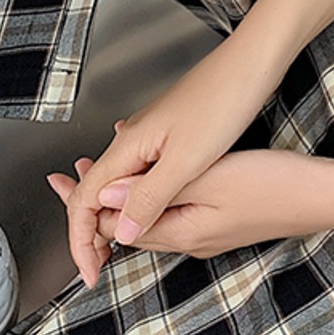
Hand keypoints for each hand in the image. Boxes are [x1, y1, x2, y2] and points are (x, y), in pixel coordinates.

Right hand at [45, 33, 287, 286]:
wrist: (251, 62)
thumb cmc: (224, 102)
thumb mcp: (187, 160)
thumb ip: (149, 197)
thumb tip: (120, 233)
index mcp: (131, 146)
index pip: (86, 200)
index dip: (82, 240)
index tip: (90, 272)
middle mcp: (134, 138)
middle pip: (96, 191)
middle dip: (90, 230)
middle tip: (92, 264)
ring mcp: (152, 132)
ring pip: (118, 179)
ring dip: (108, 210)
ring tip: (100, 237)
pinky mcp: (171, 130)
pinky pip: (139, 168)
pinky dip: (131, 190)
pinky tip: (135, 192)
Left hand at [51, 148, 333, 259]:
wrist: (324, 197)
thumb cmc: (273, 184)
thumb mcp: (209, 179)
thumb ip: (154, 190)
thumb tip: (104, 199)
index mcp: (179, 232)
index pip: (115, 224)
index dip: (82, 202)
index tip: (58, 180)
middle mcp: (188, 240)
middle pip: (127, 224)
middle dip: (94, 201)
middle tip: (63, 180)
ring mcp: (207, 233)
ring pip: (149, 217)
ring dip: (120, 196)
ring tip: (97, 175)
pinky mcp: (222, 221)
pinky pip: (171, 210)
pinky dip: (148, 193)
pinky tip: (150, 176)